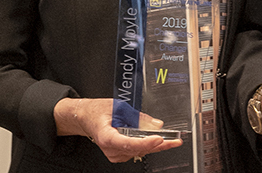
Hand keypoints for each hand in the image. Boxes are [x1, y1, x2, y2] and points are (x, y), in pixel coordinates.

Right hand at [53, 98, 181, 161]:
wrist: (85, 117)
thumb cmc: (97, 111)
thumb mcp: (119, 107)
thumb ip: (138, 117)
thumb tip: (156, 124)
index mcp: (107, 137)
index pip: (128, 144)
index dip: (145, 143)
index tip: (159, 138)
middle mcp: (110, 149)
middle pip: (138, 149)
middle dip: (158, 145)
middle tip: (176, 141)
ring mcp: (115, 153)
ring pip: (139, 152)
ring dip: (155, 146)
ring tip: (172, 140)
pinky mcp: (119, 154)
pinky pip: (137, 151)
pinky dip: (148, 146)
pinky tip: (158, 140)